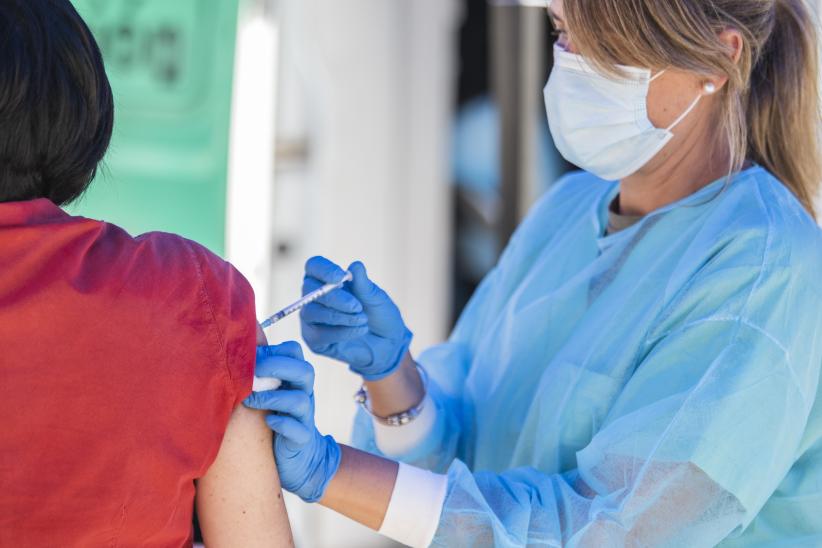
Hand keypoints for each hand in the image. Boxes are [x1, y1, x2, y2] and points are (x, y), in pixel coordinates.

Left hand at [244, 342, 340, 502]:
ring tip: (250, 400)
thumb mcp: (269, 393)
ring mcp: (306, 418)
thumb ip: (258, 375)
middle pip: (305, 371)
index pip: (294, 352)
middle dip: (277, 367)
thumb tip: (230, 350)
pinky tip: (268, 422)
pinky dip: (283, 423)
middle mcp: (304, 395)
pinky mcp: (302, 440)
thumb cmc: (275, 420)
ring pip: (301, 400)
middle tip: (251, 373)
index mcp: (295, 379)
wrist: (300, 459)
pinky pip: (299, 430)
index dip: (274, 350)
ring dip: (274, 397)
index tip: (251, 358)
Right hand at [300, 257, 412, 380]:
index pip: (314, 266)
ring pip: (311, 312)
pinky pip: (318, 334)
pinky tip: (358, 330)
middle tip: (357, 306)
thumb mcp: (376, 298)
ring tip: (362, 320)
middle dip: (334, 298)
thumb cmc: (380, 315)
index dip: (324, 270)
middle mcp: (314, 297)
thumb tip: (355, 265)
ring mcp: (312, 318)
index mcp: (328, 279)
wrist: (387, 343)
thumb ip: (363, 283)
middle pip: (309, 289)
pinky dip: (341, 332)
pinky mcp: (313, 339)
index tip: (341, 277)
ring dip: (339, 316)